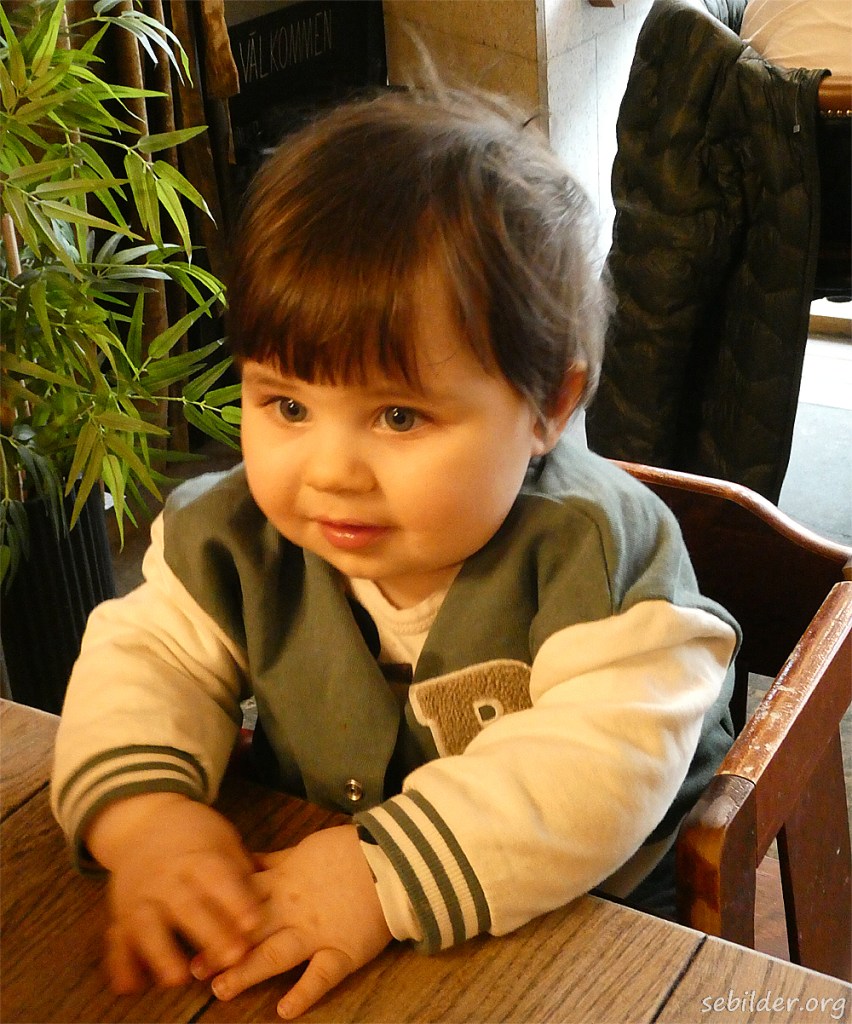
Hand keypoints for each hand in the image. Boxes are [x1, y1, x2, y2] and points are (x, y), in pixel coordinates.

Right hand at [87, 793, 261, 992]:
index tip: (253, 923)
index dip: (235, 900)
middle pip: (187, 906)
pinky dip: (121, 964)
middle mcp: (166, 877)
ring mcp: (140, 896)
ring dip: (161, 953)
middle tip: (233, 957)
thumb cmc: (196, 836)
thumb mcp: (222, 839)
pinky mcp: (120, 915)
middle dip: (210, 933)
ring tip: (178, 978)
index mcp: (196, 857)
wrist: (144, 821)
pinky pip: (116, 941)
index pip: (218, 878)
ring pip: (148, 925)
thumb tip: (267, 897)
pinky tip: (129, 987)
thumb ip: (240, 870)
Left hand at [205, 825, 391, 1018]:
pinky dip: (305, 993)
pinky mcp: (343, 949)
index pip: (242, 901)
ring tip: (222, 990)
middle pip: (251, 932)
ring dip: (249, 973)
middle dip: (221, 952)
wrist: (389, 858)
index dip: (216, 917)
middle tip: (194, 970)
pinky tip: (285, 1011)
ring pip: (276, 954)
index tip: (190, 932)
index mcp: (283, 883)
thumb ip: (272, 862)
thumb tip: (243, 862)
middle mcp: (293, 910)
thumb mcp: (302, 850)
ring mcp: (317, 932)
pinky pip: (322, 975)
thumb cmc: (345, 852)